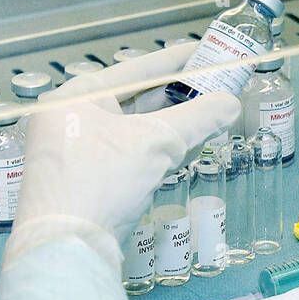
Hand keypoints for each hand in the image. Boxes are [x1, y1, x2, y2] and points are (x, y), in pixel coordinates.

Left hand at [4, 44, 240, 269]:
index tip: (206, 51)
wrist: (66, 248)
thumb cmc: (101, 181)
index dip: (177, 59)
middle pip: (135, 98)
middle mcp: (70, 118)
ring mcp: (73, 151)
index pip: (137, 69)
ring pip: (133, 128)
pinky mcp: (83, 180)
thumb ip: (200, 118)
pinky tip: (185, 147)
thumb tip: (232, 103)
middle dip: (178, 95)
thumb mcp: (157, 142)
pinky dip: (156, 147)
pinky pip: (127, 152)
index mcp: (77, 97)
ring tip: (209, 114)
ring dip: (171, 124)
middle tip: (215, 86)